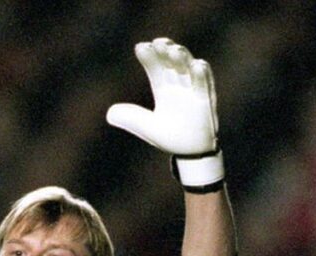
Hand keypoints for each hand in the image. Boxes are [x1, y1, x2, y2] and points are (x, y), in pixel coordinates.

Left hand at [107, 38, 223, 190]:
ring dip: (182, 58)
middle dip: (165, 52)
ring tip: (174, 50)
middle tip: (158, 42)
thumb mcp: (146, 127)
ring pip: (188, 68)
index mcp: (163, 89)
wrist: (190, 154)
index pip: (155, 68)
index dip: (149, 57)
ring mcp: (193, 91)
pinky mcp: (206, 101)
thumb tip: (109, 113)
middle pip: (172, 63)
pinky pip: (205, 85)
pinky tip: (197, 65)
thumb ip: (130, 118)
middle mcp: (178, 86)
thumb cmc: (170, 136)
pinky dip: (202, 75)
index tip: (141, 47)